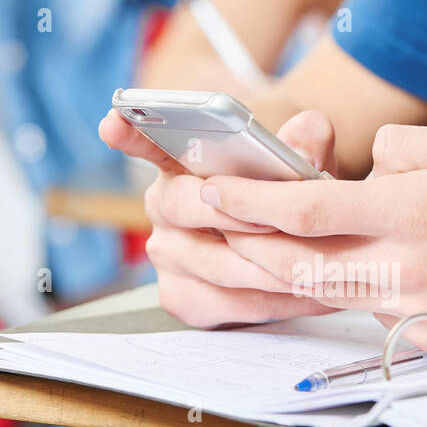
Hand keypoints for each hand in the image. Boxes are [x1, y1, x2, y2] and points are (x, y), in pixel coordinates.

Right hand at [98, 108, 337, 326]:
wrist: (292, 238)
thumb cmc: (286, 189)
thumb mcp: (300, 158)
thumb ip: (305, 140)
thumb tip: (306, 134)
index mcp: (179, 162)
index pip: (145, 142)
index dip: (129, 134)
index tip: (115, 122)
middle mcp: (163, 207)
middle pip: (182, 206)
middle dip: (232, 214)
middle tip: (273, 219)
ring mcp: (167, 255)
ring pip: (212, 264)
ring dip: (266, 266)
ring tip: (312, 264)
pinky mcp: (184, 298)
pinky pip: (226, 305)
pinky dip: (271, 301)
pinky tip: (306, 293)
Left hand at [205, 118, 426, 353]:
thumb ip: (407, 153)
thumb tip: (365, 165)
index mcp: (415, 212)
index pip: (306, 208)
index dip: (247, 201)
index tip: (209, 187)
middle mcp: (406, 268)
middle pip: (295, 264)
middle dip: (236, 245)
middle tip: (195, 227)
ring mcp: (416, 312)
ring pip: (325, 293)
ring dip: (274, 274)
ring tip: (236, 252)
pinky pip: (372, 314)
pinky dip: (345, 293)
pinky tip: (341, 277)